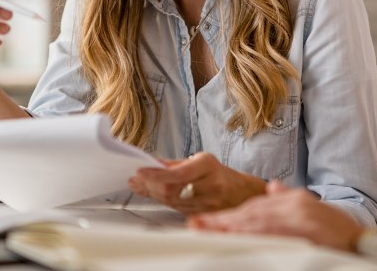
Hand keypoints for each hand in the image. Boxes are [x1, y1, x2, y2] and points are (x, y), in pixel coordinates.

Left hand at [127, 152, 266, 213]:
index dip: (157, 174)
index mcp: (208, 166)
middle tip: (135, 178)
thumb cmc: (218, 174)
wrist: (241, 193)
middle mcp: (209, 186)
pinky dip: (161, 200)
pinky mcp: (202, 215)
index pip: (179, 173)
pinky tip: (152, 193)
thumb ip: (176, 164)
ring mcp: (207, 203)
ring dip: (152, 193)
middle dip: (150, 185)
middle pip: (172, 190)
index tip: (140, 171)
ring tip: (139, 184)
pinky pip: (176, 208)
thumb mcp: (201, 160)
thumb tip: (152, 163)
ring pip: (171, 201)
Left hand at [187, 180, 362, 250]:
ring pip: (258, 223)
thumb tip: (270, 187)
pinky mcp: (306, 232)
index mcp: (293, 200)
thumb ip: (289, 197)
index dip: (229, 214)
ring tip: (210, 231)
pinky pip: (274, 235)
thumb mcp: (312, 208)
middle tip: (198, 225)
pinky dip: (254, 236)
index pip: (254, 206)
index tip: (207, 220)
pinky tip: (239, 238)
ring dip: (232, 228)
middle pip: (251, 213)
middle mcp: (294, 206)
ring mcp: (300, 219)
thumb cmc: (337, 230)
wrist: (364, 242)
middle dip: (222, 220)